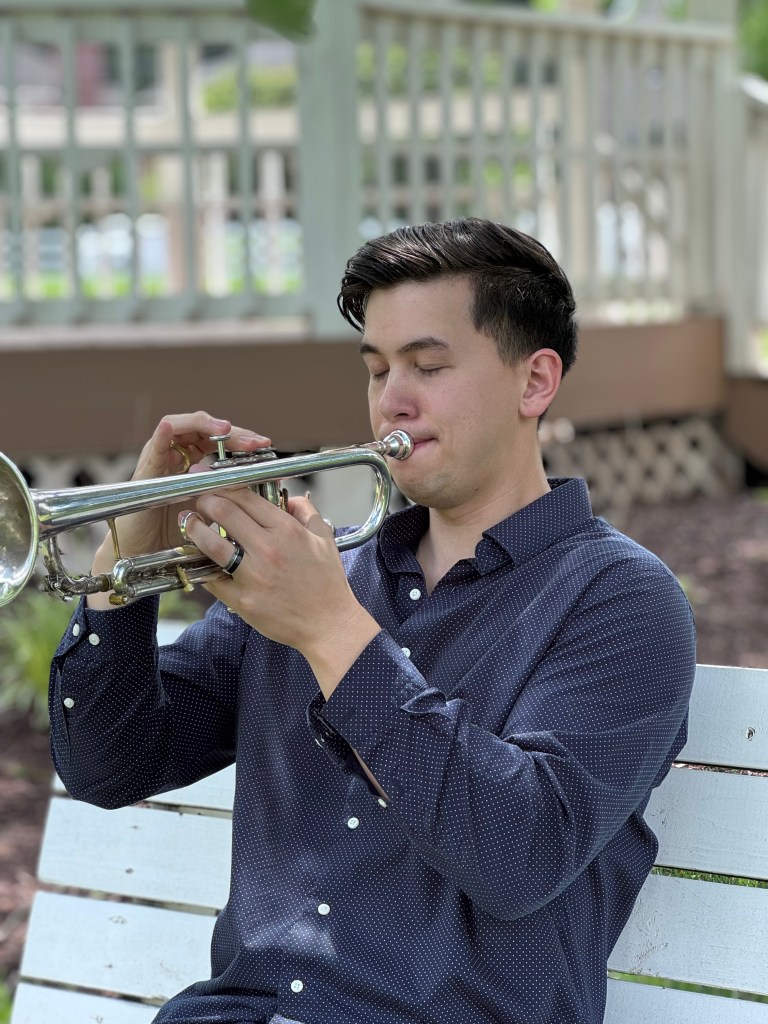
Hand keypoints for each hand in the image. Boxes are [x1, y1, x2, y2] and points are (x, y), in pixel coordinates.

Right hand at [87, 411, 270, 609]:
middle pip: (207, 432)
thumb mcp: (215, 516)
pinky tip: (171, 428)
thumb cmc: (179, 537)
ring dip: (204, 425)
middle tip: (253, 441)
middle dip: (232, 433)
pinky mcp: (145, 470)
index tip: (266, 446)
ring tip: (223, 430)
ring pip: (184, 429)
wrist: (146, 555)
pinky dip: (162, 434)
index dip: (244, 442)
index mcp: (199, 465)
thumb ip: (234, 501)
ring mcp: (163, 460)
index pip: (224, 444)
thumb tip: (270, 491)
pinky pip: (153, 446)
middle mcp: (181, 458)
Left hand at [182, 490, 380, 695]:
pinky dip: (202, 566)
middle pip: (224, 512)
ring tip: (188, 521)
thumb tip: (287, 497)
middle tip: (199, 500)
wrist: (329, 624)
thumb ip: (306, 511)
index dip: (224, 485)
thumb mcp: (325, 538)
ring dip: (194, 528)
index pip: (246, 497)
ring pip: (211, 544)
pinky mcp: (242, 600)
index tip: (214, 483)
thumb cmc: (327, 583)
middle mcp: (267, 549)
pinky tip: (198, 558)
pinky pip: (213, 579)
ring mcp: (252, 576)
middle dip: (205, 500)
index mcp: (287, 530)